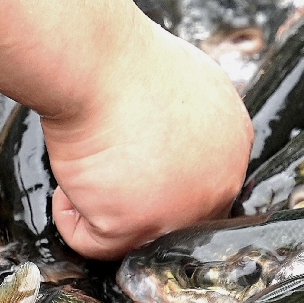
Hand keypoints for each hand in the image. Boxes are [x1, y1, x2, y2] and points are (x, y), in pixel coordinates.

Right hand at [42, 18, 252, 259]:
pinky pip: (93, 243)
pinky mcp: (137, 226)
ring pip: (137, 237)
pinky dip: (70, 216)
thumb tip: (171, 142)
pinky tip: (69, 183)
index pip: (204, 185)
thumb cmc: (125, 60)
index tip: (130, 164)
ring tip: (86, 170)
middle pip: (178, 218)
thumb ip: (192, 122)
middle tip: (105, 170)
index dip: (161, 181)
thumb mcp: (185, 83)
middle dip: (136, 202)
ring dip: (104, 209)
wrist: (97, 61)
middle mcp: (221, 183)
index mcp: (234, 144)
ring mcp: (183, 210)